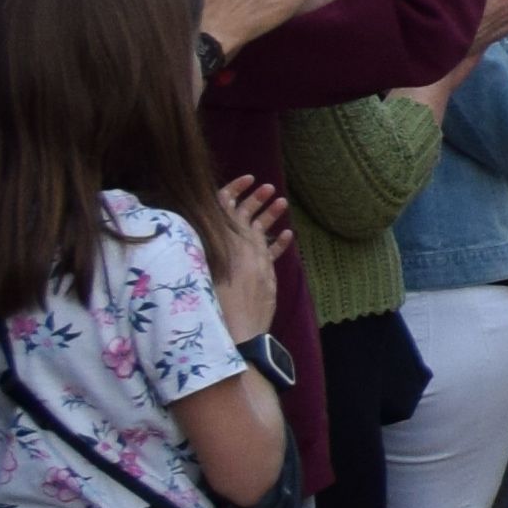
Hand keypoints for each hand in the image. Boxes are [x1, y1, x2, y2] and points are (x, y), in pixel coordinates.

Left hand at [202, 180, 285, 340]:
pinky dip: (277, 244)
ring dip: (269, 216)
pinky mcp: (258, 274)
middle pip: (242, 218)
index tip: (248, 178)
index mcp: (227, 240)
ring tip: (282, 203)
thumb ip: (229, 229)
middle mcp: (235, 247)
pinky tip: (287, 235)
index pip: (224, 208)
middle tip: (270, 187)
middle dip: (255, 199)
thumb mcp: (236, 255)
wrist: (241, 329)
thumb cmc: (236, 295)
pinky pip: (267, 254)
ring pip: (257, 233)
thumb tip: (220, 202)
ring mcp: (247, 261)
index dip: (233, 190)